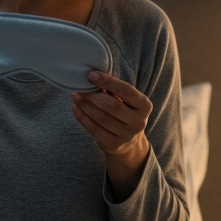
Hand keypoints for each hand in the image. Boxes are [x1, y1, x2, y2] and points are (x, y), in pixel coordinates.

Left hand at [72, 71, 152, 201]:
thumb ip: (114, 89)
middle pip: (112, 106)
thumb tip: (93, 76)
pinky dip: (82, 118)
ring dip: (85, 106)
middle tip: (80, 88)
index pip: (127, 90)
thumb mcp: (126, 100)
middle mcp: (139, 121)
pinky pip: (94, 130)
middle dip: (93, 95)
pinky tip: (75, 109)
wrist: (129, 142)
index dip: (108, 82)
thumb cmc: (125, 112)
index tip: (91, 75)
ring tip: (75, 96)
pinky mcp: (114, 145)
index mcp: (144, 106)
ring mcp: (127, 135)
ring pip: (101, 118)